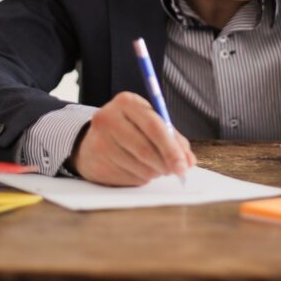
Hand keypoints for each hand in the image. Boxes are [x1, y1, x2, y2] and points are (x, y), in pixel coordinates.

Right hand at [73, 92, 196, 185]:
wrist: (92, 139)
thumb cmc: (130, 129)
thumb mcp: (149, 122)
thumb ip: (172, 138)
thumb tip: (189, 162)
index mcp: (126, 102)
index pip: (154, 126)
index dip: (172, 148)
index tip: (185, 165)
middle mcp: (108, 118)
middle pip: (145, 148)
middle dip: (166, 163)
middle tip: (177, 171)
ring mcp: (99, 141)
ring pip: (139, 166)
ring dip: (155, 172)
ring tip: (156, 167)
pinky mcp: (96, 163)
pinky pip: (129, 178)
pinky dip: (141, 178)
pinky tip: (138, 170)